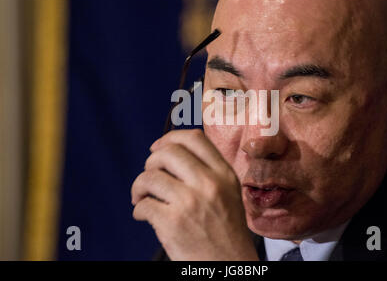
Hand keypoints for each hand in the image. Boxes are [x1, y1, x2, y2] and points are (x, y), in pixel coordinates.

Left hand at [131, 129, 258, 260]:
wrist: (229, 265)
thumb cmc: (227, 233)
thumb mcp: (229, 194)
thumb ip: (208, 172)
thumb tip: (171, 154)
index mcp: (224, 174)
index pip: (194, 138)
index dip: (169, 138)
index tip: (157, 147)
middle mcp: (209, 184)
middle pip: (167, 152)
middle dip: (150, 162)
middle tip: (150, 176)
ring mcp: (190, 203)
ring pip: (149, 177)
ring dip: (139, 187)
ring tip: (142, 198)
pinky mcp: (173, 223)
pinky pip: (143, 205)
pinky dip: (138, 210)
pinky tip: (145, 216)